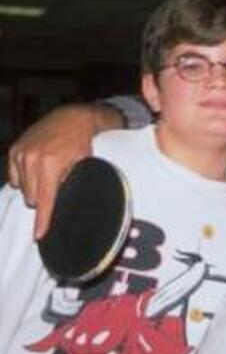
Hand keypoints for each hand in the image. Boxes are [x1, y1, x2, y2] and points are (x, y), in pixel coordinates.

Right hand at [7, 103, 121, 238]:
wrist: (71, 118)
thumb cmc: (81, 144)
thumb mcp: (82, 165)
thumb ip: (71, 185)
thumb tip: (63, 205)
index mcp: (51, 165)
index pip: (45, 200)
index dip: (43, 220)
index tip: (39, 235)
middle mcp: (32, 159)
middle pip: (32, 198)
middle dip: (43, 198)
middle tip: (56, 186)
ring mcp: (21, 154)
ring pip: (22, 189)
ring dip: (34, 188)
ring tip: (49, 174)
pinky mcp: (14, 151)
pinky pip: (14, 178)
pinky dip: (24, 178)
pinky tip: (37, 170)